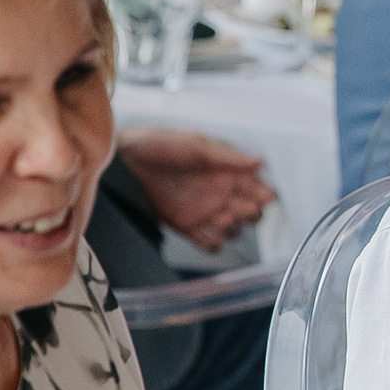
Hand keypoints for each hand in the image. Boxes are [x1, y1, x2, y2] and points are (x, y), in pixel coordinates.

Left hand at [118, 128, 274, 251]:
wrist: (126, 159)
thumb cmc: (160, 144)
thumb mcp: (196, 144)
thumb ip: (227, 156)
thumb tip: (257, 161)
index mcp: (226, 173)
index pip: (256, 189)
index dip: (263, 195)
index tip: (263, 196)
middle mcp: (219, 194)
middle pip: (250, 213)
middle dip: (251, 214)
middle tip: (242, 207)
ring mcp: (204, 211)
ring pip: (233, 231)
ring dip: (233, 229)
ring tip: (222, 218)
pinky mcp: (186, 225)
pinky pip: (208, 243)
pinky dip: (214, 245)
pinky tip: (211, 236)